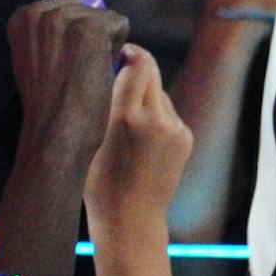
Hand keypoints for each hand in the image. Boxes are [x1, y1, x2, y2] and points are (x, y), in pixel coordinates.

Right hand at [6, 0, 125, 173]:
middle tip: (74, 69)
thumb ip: (47, 28)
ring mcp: (66, 16)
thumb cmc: (48, 104)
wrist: (54, 135)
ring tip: (83, 73)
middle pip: (84, 5)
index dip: (69, 33)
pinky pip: (120, 24)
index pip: (62, 1)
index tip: (60, 62)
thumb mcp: (35, 56)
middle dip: (87, 32)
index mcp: (21, 17)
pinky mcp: (91, 27)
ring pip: (104, 16)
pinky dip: (116, 48)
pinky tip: (97, 71)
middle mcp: (40, 10)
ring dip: (102, 42)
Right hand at [84, 43, 193, 230]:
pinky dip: (157, 116)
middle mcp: (157, 118)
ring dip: (146, 97)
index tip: (120, 53)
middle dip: (137, 69)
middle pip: (151, 72)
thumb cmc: (99, 186)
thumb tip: (113, 69)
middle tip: (121, 73)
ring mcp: (176, 128)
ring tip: (128, 125)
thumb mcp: (90, 141)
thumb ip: (104, 105)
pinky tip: (143, 141)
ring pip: (159, 94)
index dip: (129, 54)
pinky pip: (169, 113)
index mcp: (127, 117)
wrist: (131, 222)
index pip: (137, 64)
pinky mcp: (185, 137)